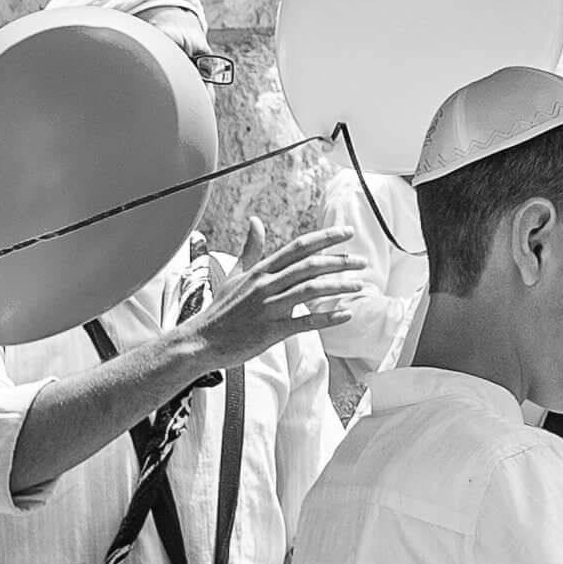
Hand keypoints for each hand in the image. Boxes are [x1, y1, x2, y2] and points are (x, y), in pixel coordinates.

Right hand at [184, 226, 375, 369]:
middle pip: (310, 266)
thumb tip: (256, 222)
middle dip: (339, 261)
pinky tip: (345, 314)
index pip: (298, 247)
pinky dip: (327, 318)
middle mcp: (266, 285)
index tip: (346, 232)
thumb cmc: (220, 310)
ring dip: (338, 286)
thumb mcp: (233, 274)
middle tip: (361, 262)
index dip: (325, 238)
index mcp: (260, 271)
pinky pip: (305, 322)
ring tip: (358, 285)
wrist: (200, 341)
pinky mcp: (271, 330)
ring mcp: (269, 307)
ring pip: (310, 290)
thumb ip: (250, 249)